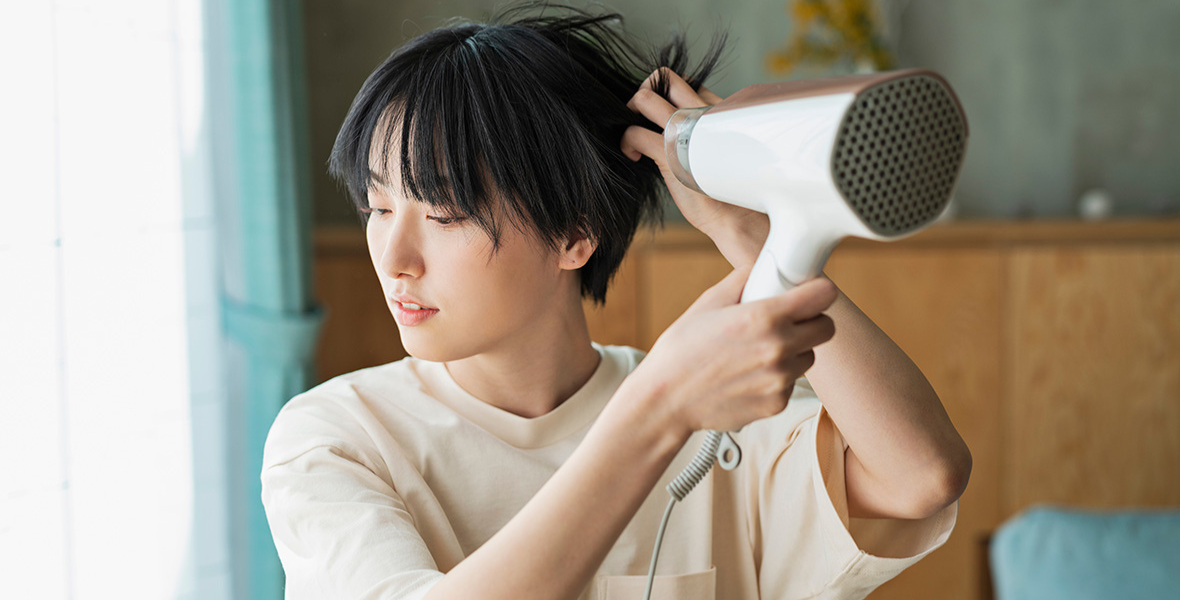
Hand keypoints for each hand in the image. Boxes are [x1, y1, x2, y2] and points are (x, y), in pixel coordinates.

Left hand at [620, 68, 764, 236]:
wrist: (740, 218)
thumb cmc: (730, 193)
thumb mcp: (720, 153)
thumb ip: (704, 136)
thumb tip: (679, 136)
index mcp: (719, 111)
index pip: (688, 81)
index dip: (667, 93)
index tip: (660, 116)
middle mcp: (702, 114)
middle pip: (665, 76)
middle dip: (643, 91)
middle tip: (639, 118)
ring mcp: (686, 131)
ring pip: (644, 98)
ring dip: (629, 112)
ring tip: (633, 134)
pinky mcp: (670, 154)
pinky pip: (635, 133)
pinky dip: (626, 142)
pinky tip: (632, 156)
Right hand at [631, 266, 837, 435]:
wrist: (666, 399)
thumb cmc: (681, 351)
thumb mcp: (708, 302)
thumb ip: (742, 280)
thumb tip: (760, 268)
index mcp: (763, 317)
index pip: (823, 296)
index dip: (817, 292)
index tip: (811, 294)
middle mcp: (778, 348)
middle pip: (826, 328)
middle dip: (811, 321)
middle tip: (789, 322)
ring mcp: (780, 379)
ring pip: (809, 357)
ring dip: (795, 351)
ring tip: (760, 351)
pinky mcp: (777, 403)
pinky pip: (791, 383)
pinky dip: (777, 378)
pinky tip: (749, 375)